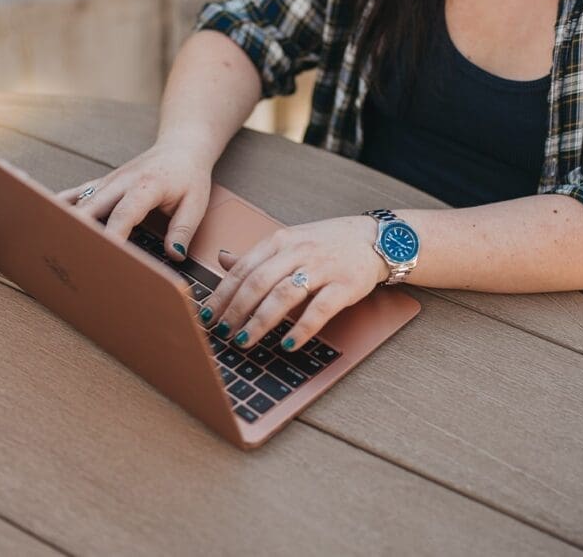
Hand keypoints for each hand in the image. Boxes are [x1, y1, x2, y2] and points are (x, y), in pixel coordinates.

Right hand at [55, 142, 211, 258]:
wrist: (180, 146)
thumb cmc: (188, 175)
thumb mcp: (196, 203)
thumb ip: (183, 230)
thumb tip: (174, 256)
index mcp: (146, 185)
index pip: (123, 214)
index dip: (111, 235)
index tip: (101, 255)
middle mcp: (120, 182)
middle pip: (92, 207)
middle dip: (78, 232)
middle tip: (68, 256)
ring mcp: (108, 182)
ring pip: (79, 202)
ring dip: (65, 221)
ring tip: (48, 244)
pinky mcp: (102, 184)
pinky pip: (76, 195)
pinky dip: (60, 207)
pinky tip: (42, 221)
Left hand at [202, 216, 388, 350]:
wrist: (375, 238)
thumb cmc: (328, 243)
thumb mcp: (290, 240)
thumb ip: (258, 255)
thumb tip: (222, 260)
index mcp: (280, 241)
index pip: (243, 268)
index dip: (222, 293)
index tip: (207, 315)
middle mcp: (298, 252)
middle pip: (258, 282)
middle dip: (235, 310)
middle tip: (222, 332)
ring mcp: (322, 268)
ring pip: (283, 295)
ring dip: (260, 321)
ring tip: (245, 340)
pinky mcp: (344, 285)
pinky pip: (319, 309)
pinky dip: (301, 329)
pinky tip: (287, 344)